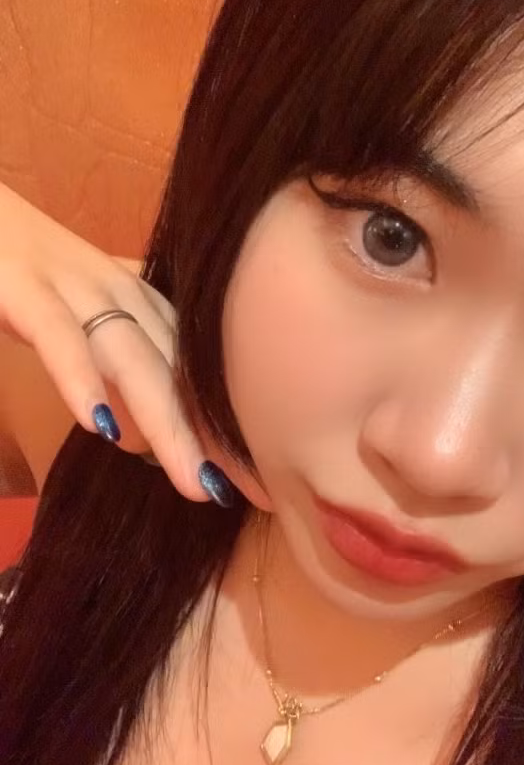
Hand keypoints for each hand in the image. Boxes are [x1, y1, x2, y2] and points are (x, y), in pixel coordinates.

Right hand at [0, 181, 234, 505]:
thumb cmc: (24, 269)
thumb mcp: (81, 313)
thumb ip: (116, 365)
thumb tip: (144, 439)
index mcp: (138, 300)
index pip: (194, 369)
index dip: (224, 425)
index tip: (258, 482)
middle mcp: (119, 292)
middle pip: (175, 370)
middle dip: (210, 436)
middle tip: (239, 495)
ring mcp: (73, 287)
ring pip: (132, 357)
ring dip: (165, 422)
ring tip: (193, 481)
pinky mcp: (22, 288)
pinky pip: (57, 335)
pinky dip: (80, 377)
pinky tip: (100, 426)